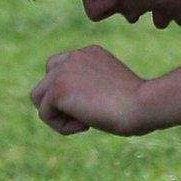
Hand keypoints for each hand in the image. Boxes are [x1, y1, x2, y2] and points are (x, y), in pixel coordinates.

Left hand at [32, 44, 155, 136]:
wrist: (142, 104)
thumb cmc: (137, 104)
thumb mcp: (112, 89)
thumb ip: (90, 87)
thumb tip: (70, 103)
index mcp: (89, 53)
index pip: (60, 69)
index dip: (69, 92)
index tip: (93, 105)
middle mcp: (73, 56)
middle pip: (45, 82)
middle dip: (58, 104)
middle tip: (85, 116)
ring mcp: (63, 70)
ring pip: (39, 98)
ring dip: (57, 115)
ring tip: (82, 122)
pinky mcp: (57, 89)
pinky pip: (45, 114)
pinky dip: (62, 127)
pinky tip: (86, 125)